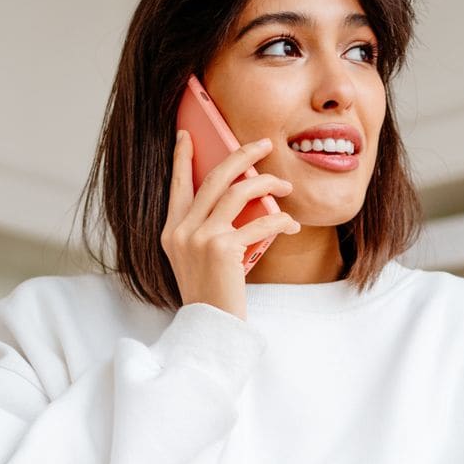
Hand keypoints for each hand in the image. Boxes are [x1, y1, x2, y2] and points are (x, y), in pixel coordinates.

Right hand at [161, 130, 299, 318]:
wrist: (210, 328)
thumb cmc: (211, 294)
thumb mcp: (198, 258)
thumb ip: (206, 228)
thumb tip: (238, 196)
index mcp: (172, 231)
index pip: (177, 185)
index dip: (182, 157)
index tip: (186, 134)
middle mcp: (182, 230)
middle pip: (214, 178)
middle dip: (241, 155)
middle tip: (261, 143)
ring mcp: (201, 238)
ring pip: (239, 192)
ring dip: (268, 183)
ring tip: (285, 186)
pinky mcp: (223, 249)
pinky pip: (260, 222)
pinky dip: (281, 220)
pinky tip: (292, 224)